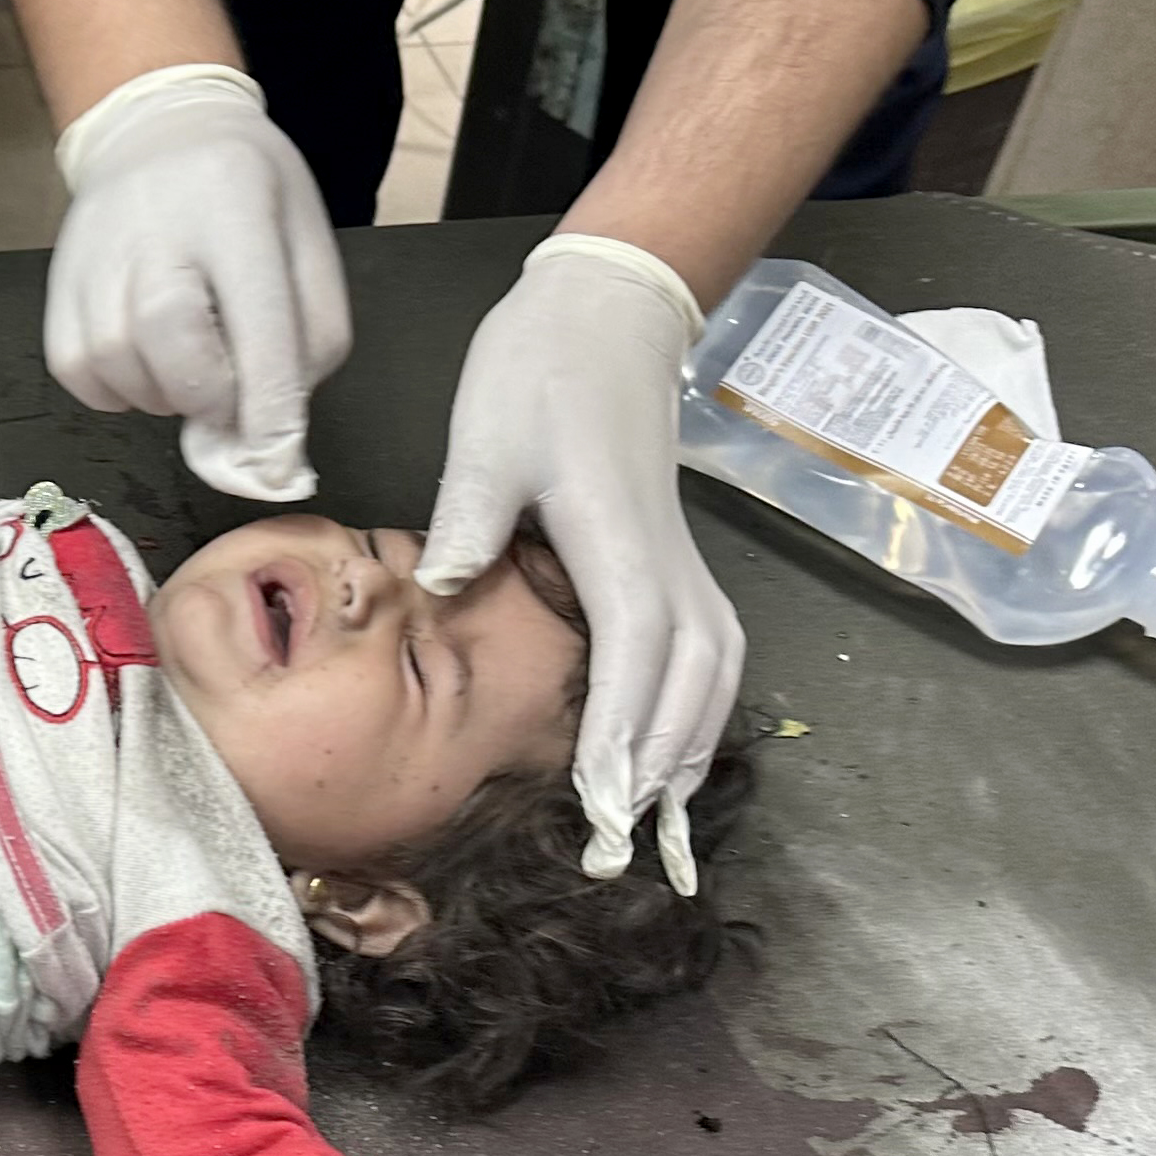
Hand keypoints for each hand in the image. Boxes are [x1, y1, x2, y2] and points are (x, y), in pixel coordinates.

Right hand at [43, 65, 350, 502]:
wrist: (155, 133)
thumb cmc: (246, 195)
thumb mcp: (307, 242)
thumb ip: (308, 338)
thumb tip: (274, 434)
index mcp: (235, 205)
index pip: (257, 323)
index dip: (270, 407)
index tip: (279, 464)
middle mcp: (154, 228)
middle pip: (176, 350)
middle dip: (213, 399)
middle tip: (231, 395)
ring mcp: (92, 262)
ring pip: (128, 376)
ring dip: (170, 396)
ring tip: (189, 352)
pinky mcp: (56, 297)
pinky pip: (88, 383)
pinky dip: (125, 392)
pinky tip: (147, 353)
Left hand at [418, 234, 742, 892]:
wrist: (604, 312)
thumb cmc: (538, 371)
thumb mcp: (487, 436)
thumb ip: (470, 518)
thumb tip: (443, 587)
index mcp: (614, 534)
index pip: (633, 649)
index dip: (622, 729)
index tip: (605, 801)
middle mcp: (663, 555)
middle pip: (687, 678)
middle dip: (661, 765)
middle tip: (624, 843)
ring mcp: (679, 556)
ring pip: (711, 669)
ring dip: (690, 745)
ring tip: (657, 819)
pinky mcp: (674, 555)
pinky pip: (709, 647)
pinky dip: (700, 707)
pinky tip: (674, 746)